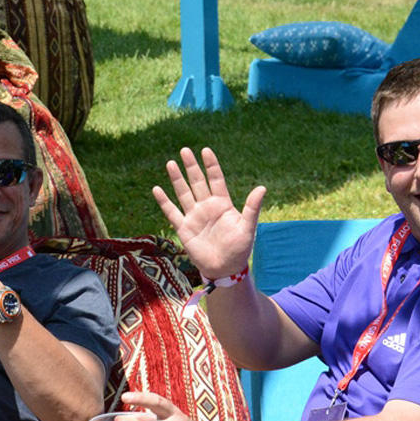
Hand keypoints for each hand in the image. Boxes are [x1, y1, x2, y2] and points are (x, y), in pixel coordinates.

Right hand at [152, 148, 265, 280]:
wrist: (225, 269)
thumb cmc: (240, 249)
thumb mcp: (248, 228)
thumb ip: (252, 208)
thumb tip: (262, 188)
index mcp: (222, 204)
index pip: (215, 179)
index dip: (211, 165)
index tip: (206, 150)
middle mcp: (206, 207)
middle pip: (197, 182)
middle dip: (191, 166)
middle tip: (185, 150)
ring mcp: (194, 217)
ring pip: (183, 193)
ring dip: (177, 179)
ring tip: (171, 163)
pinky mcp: (184, 229)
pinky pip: (172, 212)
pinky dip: (164, 201)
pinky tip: (157, 189)